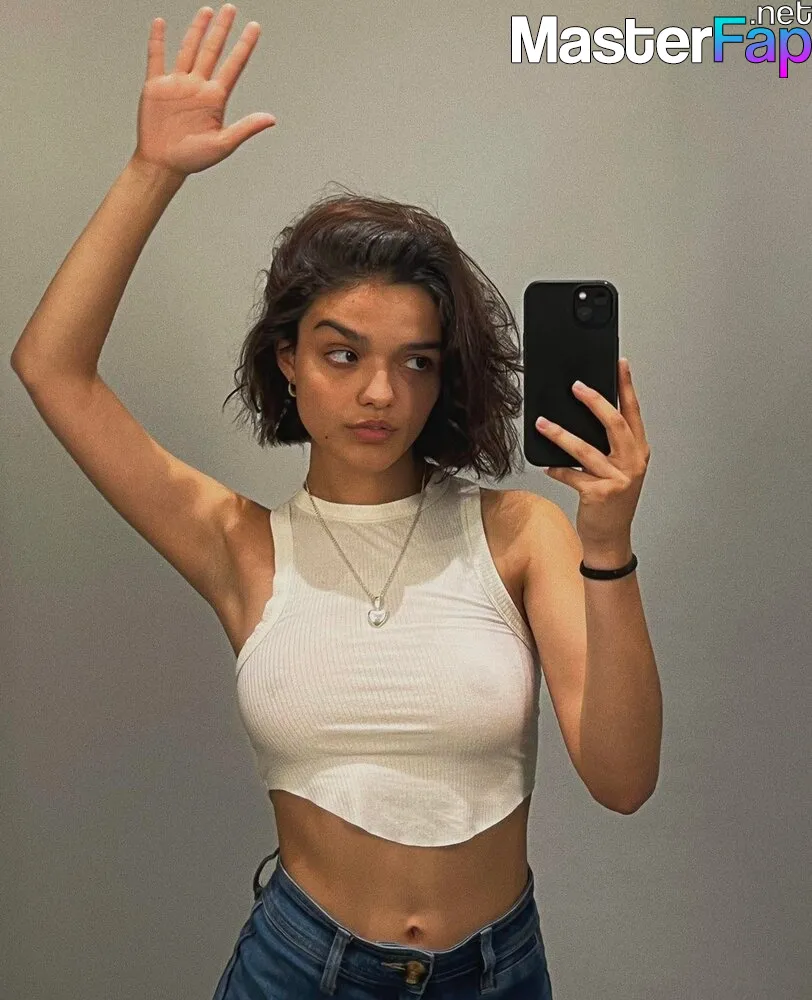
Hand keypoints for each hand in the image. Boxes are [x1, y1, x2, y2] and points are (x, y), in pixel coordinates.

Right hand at [133, 4, 275, 178]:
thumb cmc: (193, 158)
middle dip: (222, 30)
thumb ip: (246, 128)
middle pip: (212, 51)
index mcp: (215, 98)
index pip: (234, 65)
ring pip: (188, 49)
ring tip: (207, 11)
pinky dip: (158, 41)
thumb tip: (271, 119)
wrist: (164, 163)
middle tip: (231, 9)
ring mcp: (177, 84)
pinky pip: (156, 58)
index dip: (244, 46)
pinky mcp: (156, 86)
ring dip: (197, 30)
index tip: (254, 27)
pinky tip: (161, 24)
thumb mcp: (223, 144)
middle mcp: (198, 86)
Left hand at [535, 358, 650, 551]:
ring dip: (561, 434)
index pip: (633, 412)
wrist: (610, 537)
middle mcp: (632, 462)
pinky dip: (558, 469)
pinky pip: (572, 475)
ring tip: (543, 423)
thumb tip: (581, 417)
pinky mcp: (599, 494)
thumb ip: (608, 446)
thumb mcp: (618, 470)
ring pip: (586, 449)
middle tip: (576, 386)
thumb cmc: (612, 502)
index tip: (620, 364)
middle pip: (613, 423)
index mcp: (639, 451)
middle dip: (594, 401)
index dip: (627, 387)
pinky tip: (547, 465)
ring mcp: (617, 479)